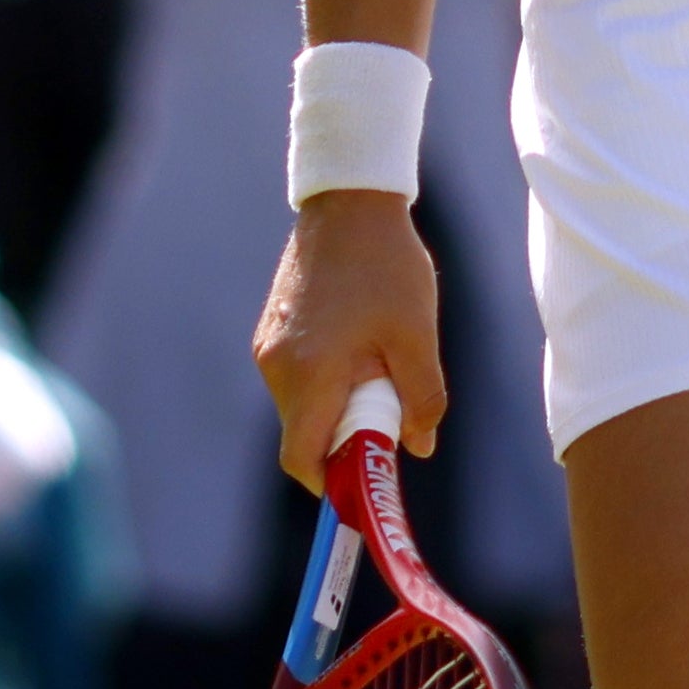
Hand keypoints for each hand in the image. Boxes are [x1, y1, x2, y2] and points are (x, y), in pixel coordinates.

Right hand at [254, 190, 444, 485]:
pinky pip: (298, 377)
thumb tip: (418, 448)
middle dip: (347, 438)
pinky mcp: (270, 330)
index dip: (331, 485)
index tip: (365, 484)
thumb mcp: (418, 337)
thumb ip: (421, 400)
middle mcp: (275, 365)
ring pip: (302, 405)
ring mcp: (267, 346)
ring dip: (341, 404)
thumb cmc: (388, 268)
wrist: (349, 203)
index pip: (301, 459)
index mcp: (308, 374)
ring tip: (382, 364)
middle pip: (304, 433)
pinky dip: (329, 380)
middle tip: (393, 415)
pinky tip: (363, 346)